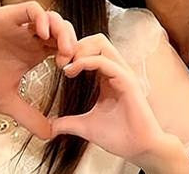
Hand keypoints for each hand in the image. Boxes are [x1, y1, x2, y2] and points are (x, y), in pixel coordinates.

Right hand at [0, 2, 75, 139]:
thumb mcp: (7, 101)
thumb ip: (28, 116)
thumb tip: (48, 135)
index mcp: (35, 53)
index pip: (66, 47)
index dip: (73, 57)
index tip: (70, 72)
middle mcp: (32, 37)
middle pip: (64, 30)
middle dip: (73, 43)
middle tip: (69, 61)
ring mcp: (22, 26)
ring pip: (53, 17)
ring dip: (62, 30)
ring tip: (61, 48)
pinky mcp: (10, 16)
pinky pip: (32, 8)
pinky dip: (42, 17)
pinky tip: (42, 33)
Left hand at [50, 34, 188, 171]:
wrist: (139, 149)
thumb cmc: (119, 137)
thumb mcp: (86, 126)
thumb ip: (68, 122)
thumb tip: (50, 128)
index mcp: (107, 77)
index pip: (91, 50)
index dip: (72, 52)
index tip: (57, 65)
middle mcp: (116, 71)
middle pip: (96, 40)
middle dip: (75, 45)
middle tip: (60, 61)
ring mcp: (122, 73)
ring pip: (101, 42)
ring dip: (80, 49)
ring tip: (66, 65)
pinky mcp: (126, 81)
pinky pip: (104, 61)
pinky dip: (85, 61)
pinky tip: (72, 71)